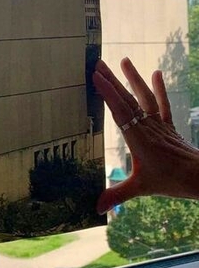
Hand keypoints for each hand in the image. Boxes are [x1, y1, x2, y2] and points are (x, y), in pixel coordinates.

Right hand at [93, 58, 198, 211]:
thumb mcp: (141, 188)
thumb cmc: (171, 181)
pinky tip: (156, 73)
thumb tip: (96, 207)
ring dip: (133, 79)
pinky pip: (162, 105)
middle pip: (126, 100)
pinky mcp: (167, 127)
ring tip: (124, 60)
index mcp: (137, 138)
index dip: (107, 93)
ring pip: (143, 98)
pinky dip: (159, 89)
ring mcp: (158, 125)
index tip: (95, 76)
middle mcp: (147, 127)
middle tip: (98, 63)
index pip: (119, 111)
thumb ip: (117, 194)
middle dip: (112, 80)